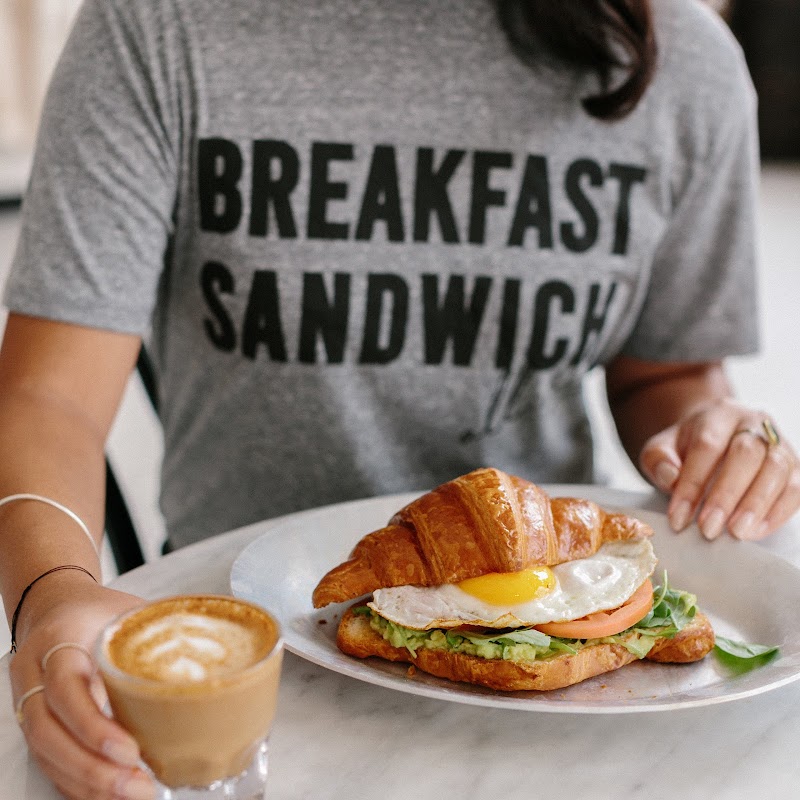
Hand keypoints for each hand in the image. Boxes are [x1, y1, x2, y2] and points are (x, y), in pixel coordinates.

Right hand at [9, 584, 154, 799]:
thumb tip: (215, 651)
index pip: (66, 690)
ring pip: (45, 756)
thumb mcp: (126, 611)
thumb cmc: (96, 610)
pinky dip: (77, 785)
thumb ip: (160, 632)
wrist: (55, 608)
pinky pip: (48, 764)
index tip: (129, 750)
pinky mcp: (35, 726)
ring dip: (87, 784)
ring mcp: (29, 703)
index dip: (94, 726)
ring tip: (131, 794)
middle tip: (135, 784)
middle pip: (48, 735)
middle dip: (92, 768)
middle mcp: (34, 676)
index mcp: (58, 641)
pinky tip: (109, 795)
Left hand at [639, 398, 799, 539]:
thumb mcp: (661, 449)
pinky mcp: (794, 467)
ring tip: (735, 532)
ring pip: (776, 469)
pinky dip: (778, 512)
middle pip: (746, 454)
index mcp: (718, 414)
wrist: (714, 439)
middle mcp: (753, 422)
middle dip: (726, 495)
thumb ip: (658, 460)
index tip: (678, 517)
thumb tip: (671, 478)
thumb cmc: (687, 448)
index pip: (706, 446)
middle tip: (708, 528)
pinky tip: (755, 530)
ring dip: (756, 505)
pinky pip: (796, 488)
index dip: (692, 484)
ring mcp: (779, 443)